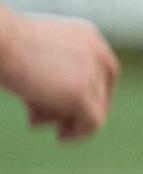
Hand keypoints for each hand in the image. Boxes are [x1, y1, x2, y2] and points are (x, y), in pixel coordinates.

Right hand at [0, 9, 117, 140]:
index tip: (67, 105)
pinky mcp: (81, 94)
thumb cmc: (2, 44)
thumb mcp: (32, 49)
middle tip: (44, 117)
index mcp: (86, 35)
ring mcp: (92, 73)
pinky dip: (79, 133)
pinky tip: (61, 138)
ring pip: (93, 107)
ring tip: (34, 121)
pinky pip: (93, 122)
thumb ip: (50, 67)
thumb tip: (52, 98)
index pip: (102, 70)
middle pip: (100, 90)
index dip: (87, 91)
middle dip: (73, 107)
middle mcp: (97, 52)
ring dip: (64, 118)